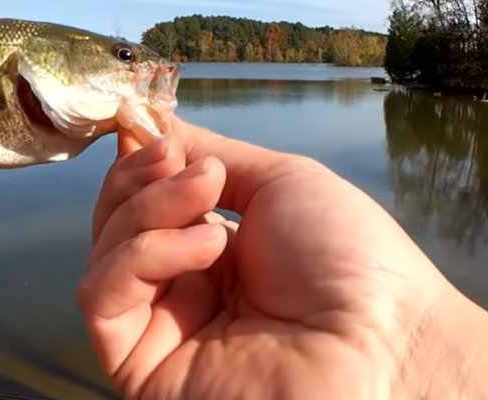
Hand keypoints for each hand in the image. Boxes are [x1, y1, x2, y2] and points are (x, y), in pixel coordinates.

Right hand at [78, 118, 487, 399]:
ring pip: (105, 255)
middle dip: (139, 180)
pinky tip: (207, 244)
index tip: (139, 124)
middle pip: (115, 224)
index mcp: (211, 250)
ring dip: (148, 211)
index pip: (141, 203)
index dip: (136, 163)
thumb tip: (143, 119)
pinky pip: (103, 298)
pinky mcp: (143, 367)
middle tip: (179, 162)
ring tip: (209, 202)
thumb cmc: (350, 260)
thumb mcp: (276, 183)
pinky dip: (145, 256)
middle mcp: (182, 290)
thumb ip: (203, 153)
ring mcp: (161, 331)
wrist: (384, 339)